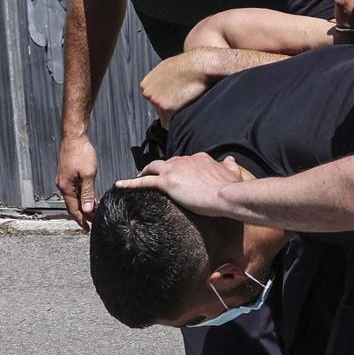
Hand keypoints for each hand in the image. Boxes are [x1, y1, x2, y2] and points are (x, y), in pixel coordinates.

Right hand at [55, 131, 98, 227]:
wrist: (74, 137)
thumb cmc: (81, 153)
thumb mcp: (88, 175)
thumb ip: (88, 193)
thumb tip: (87, 209)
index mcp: (66, 187)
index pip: (73, 209)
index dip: (81, 219)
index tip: (87, 229)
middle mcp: (62, 185)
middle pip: (73, 205)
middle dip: (83, 214)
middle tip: (94, 222)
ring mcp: (64, 180)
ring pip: (74, 198)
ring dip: (83, 205)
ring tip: (94, 212)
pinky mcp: (67, 175)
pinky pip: (74, 190)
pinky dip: (82, 196)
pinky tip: (90, 198)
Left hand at [118, 152, 245, 213]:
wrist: (226, 195)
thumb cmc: (230, 188)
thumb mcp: (233, 173)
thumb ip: (230, 165)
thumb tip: (230, 159)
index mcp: (200, 159)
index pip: (185, 161)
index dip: (180, 167)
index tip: (178, 174)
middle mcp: (185, 160)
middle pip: (168, 162)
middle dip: (162, 169)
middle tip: (157, 178)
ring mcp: (174, 170)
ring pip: (154, 167)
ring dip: (145, 171)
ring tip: (138, 177)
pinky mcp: (166, 182)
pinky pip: (144, 181)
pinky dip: (130, 182)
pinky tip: (120, 185)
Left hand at [139, 56, 210, 123]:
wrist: (200, 64)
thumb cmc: (190, 64)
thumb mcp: (168, 68)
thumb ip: (162, 80)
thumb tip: (167, 87)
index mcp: (147, 83)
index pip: (154, 100)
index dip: (168, 100)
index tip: (176, 97)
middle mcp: (148, 92)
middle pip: (157, 109)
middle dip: (170, 107)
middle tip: (184, 99)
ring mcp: (155, 101)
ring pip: (164, 116)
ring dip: (175, 113)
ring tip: (188, 101)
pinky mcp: (166, 108)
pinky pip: (171, 123)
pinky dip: (180, 119)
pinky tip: (188, 107)